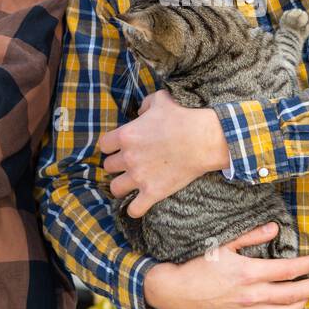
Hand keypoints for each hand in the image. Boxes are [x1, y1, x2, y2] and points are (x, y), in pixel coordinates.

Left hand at [100, 89, 231, 216]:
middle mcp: (128, 157)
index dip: (111, 146)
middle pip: (108, 166)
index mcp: (126, 135)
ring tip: (130, 185)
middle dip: (117, 165)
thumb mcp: (161, 99)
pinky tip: (140, 205)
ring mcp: (139, 177)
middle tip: (129, 164)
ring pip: (115, 188)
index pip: (104, 145)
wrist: (204, 139)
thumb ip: (145, 105)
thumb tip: (140, 112)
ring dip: (121, 187)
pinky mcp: (153, 192)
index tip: (120, 147)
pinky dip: (135, 209)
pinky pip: (134, 209)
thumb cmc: (183, 116)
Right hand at [143, 222, 308, 308]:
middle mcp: (251, 296)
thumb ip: (252, 236)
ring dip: (302, 304)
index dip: (308, 265)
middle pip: (294, 294)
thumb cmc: (199, 265)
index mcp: (249, 273)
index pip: (289, 270)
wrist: (176, 292)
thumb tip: (275, 228)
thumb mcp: (224, 244)